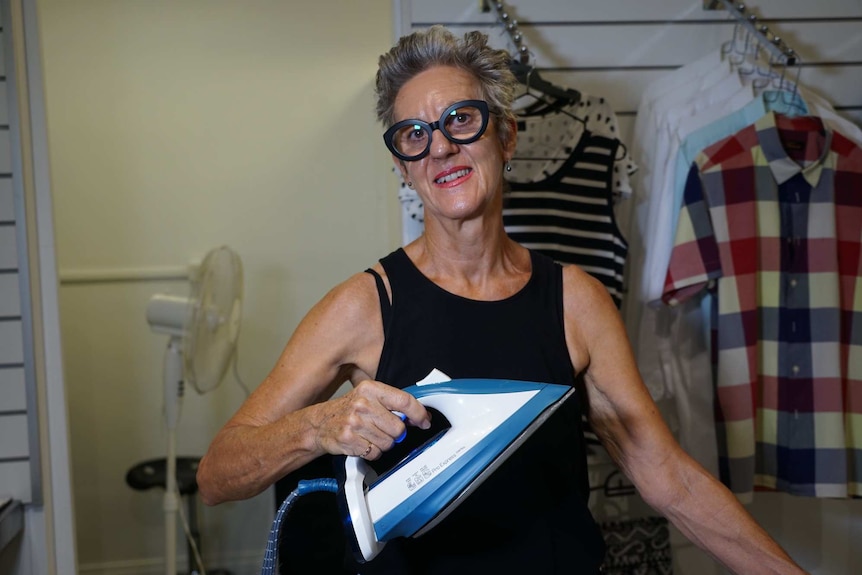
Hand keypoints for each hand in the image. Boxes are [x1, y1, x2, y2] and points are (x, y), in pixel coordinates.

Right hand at [312, 379, 430, 459]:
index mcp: (371, 389)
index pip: (404, 401)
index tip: (424, 421)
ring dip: (382, 444)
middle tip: (382, 429)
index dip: (419, 413)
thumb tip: (418, 416)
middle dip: (395, 433)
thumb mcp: (368, 397)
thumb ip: (392, 404)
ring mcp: (355, 421)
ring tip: (369, 435)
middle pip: (398, 428)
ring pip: (388, 443)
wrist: (319, 423)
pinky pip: (375, 453)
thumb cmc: (347, 410)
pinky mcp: (349, 439)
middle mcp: (363, 403)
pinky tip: (362, 443)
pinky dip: (372, 452)